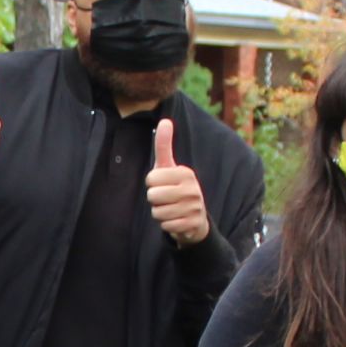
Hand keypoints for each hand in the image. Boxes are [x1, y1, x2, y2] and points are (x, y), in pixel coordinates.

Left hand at [145, 119, 211, 244]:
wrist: (195, 217)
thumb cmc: (175, 187)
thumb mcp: (169, 166)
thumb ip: (164, 145)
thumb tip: (164, 121)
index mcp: (185, 173)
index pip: (150, 179)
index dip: (152, 184)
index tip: (163, 184)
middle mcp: (193, 189)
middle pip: (152, 196)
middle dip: (154, 200)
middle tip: (165, 199)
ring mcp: (194, 207)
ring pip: (157, 213)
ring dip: (159, 213)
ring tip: (170, 209)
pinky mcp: (193, 224)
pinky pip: (166, 226)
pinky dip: (166, 225)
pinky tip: (176, 220)